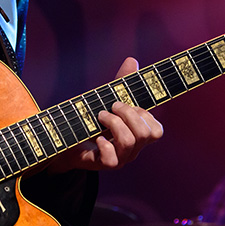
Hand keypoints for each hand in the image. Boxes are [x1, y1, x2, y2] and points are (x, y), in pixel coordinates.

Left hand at [50, 57, 163, 171]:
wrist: (67, 142)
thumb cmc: (92, 121)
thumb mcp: (108, 99)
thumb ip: (121, 83)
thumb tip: (132, 60)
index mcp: (137, 135)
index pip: (157, 131)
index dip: (144, 114)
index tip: (126, 104)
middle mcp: (133, 149)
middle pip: (146, 134)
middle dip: (128, 114)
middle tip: (110, 107)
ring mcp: (119, 158)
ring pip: (130, 142)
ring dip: (114, 123)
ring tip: (100, 116)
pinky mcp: (103, 165)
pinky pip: (112, 159)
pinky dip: (104, 145)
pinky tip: (96, 138)